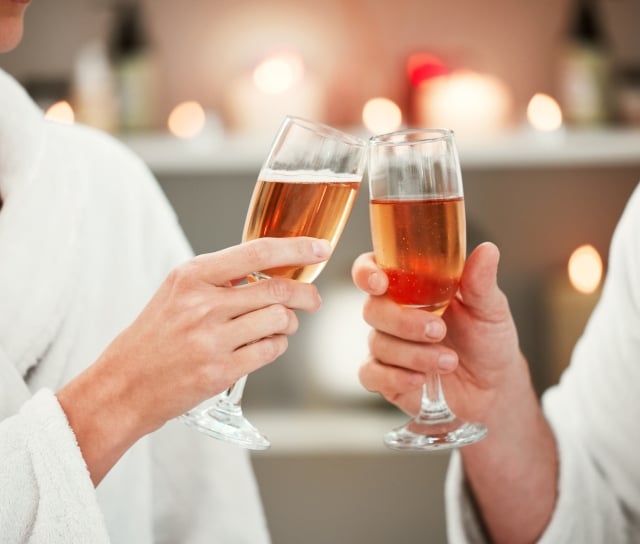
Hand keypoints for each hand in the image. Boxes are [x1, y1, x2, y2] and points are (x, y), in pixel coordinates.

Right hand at [58, 236, 330, 483]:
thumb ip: (219, 278)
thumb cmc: (153, 337)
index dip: (296, 248)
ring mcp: (211, 340)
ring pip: (278, 320)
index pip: (257, 252)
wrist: (123, 385)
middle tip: (313, 299)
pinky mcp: (219, 372)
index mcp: (192, 276)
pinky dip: (277, 346)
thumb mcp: (177, 292)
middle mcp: (202, 304)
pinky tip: (266, 345)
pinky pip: (270, 351)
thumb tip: (270, 268)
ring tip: (281, 326)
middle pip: (277, 289)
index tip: (320, 248)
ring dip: (289, 323)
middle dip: (306, 293)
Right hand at [352, 242, 529, 423]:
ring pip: (378, 343)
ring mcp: (387, 345)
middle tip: (438, 331)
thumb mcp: (489, 309)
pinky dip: (394, 377)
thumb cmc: (487, 340)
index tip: (380, 282)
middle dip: (403, 321)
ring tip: (449, 361)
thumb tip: (487, 250)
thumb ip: (481, 282)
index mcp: (410, 286)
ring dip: (414, 354)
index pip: (373, 269)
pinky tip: (420, 379)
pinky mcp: (386, 377)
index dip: (366, 273)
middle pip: (373, 308)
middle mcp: (393, 312)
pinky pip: (371, 374)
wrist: (494, 386)